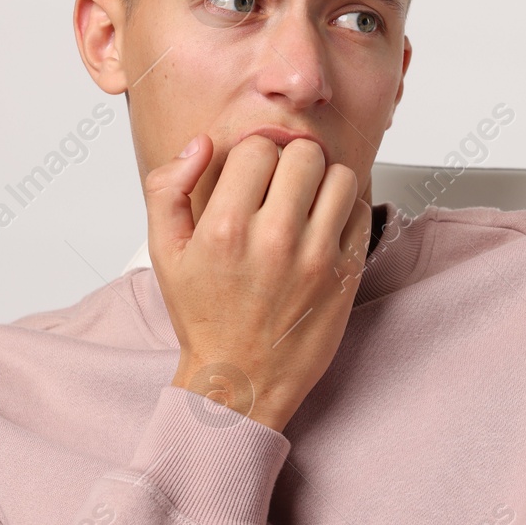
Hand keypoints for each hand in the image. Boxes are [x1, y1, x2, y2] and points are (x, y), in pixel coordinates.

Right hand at [145, 133, 371, 432]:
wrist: (241, 380)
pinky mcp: (346, 274)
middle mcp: (274, 239)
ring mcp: (316, 257)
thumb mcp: (164, 253)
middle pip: (304, 154)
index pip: (257, 148)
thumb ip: (168, 188)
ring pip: (340, 176)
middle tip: (281, 185)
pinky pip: (361, 212)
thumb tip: (200, 144)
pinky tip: (325, 224)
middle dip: (291, 162)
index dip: (253, 157)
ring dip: (324, 181)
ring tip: (306, 201)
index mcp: (226, 228)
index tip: (251, 177)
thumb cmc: (204, 317)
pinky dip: (346, 209)